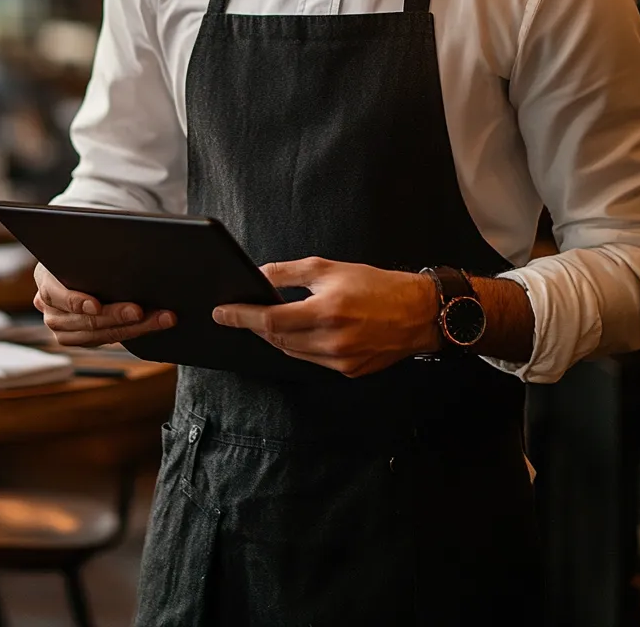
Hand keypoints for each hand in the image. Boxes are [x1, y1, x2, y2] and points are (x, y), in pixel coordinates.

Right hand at [33, 262, 175, 347]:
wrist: (75, 267)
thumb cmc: (80, 254)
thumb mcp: (78, 249)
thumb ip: (89, 255)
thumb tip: (119, 248)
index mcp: (46, 284)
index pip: (57, 296)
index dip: (76, 302)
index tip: (96, 305)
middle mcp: (50, 312)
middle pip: (85, 320)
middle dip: (117, 316)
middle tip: (140, 311)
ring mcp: (64, 330)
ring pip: (100, 335)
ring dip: (134, 328)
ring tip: (160, 319)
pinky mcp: (81, 339)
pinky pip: (107, 340)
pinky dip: (132, 332)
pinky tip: (152, 324)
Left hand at [212, 257, 438, 376]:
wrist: (417, 312)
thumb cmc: (375, 285)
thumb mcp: (329, 268)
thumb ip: (289, 273)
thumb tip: (258, 276)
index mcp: (327, 311)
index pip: (271, 319)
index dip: (242, 317)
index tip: (222, 313)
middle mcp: (332, 340)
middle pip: (278, 339)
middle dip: (256, 327)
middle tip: (240, 314)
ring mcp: (341, 361)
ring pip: (292, 353)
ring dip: (275, 338)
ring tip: (266, 321)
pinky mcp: (349, 372)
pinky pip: (311, 361)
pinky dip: (298, 347)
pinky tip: (296, 333)